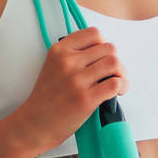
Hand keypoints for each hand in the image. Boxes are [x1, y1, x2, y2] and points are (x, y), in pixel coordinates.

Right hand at [7, 27, 128, 154]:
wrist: (34, 124)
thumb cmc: (47, 98)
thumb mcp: (52, 66)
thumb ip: (73, 55)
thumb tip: (103, 51)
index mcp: (59, 51)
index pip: (93, 33)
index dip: (103, 44)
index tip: (102, 57)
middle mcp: (67, 62)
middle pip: (109, 48)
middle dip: (115, 61)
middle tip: (113, 73)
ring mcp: (76, 80)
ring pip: (114, 63)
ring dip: (121, 73)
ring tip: (117, 82)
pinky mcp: (85, 98)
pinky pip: (115, 83)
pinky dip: (123, 86)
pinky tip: (118, 92)